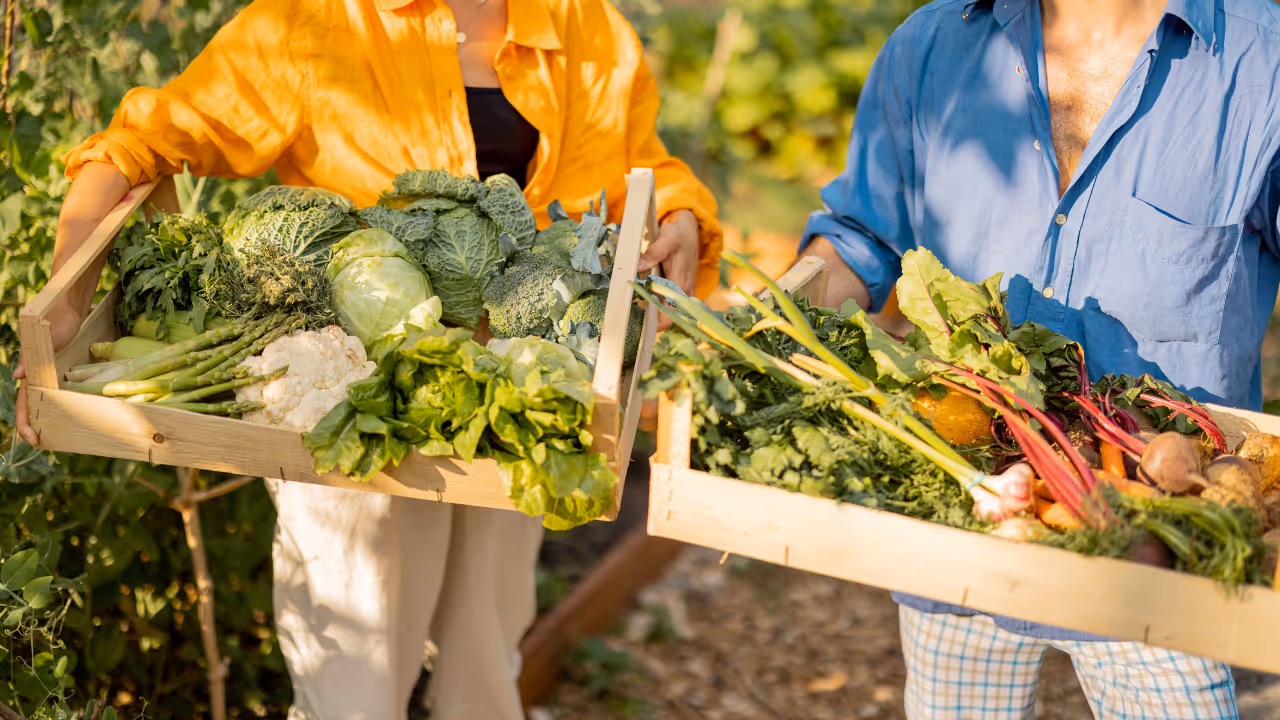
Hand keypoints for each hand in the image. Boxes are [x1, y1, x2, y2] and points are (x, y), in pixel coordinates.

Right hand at [15, 302, 83, 446]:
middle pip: (33, 408)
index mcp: (30, 374)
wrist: (68, 310)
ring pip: (45, 403)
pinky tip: (69, 416)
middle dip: (35, 427)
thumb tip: (18, 376)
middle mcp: (37, 378)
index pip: (25, 404)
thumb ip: (29, 358)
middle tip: (43, 445)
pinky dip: (60, 406)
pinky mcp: (61, 372)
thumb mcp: (43, 341)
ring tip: (55, 437)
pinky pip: (58, 393)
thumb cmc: (53, 323)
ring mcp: (49, 376)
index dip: (25, 423)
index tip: (31, 439)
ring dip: (47, 419)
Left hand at [638, 210, 698, 329]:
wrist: (690, 230)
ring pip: (668, 311)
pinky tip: (643, 299)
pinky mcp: (680, 288)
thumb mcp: (666, 239)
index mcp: (680, 283)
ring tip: (633, 309)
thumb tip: (637, 267)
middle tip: (630, 317)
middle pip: (668, 317)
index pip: (671, 315)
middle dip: (650, 320)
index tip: (640, 322)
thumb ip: (652, 254)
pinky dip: (656, 304)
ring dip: (653, 312)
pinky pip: (669, 303)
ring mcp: (683, 291)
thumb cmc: (678, 234)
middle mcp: (683, 291)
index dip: (657, 324)